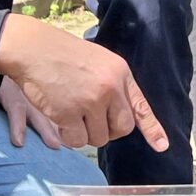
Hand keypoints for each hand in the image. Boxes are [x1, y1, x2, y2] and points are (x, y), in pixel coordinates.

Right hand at [0, 14, 168, 151]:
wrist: (32, 48)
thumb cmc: (63, 55)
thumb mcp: (99, 62)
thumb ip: (113, 86)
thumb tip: (121, 118)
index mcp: (120, 73)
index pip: (141, 106)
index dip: (152, 129)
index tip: (162, 146)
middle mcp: (110, 87)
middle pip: (122, 129)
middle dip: (108, 132)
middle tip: (90, 122)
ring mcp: (90, 100)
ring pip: (98, 138)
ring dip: (84, 133)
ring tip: (70, 111)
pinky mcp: (68, 113)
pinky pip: (76, 141)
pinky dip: (68, 136)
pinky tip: (59, 117)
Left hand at [0, 77, 64, 149]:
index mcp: (2, 82)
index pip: (15, 104)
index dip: (18, 124)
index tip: (19, 143)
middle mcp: (16, 85)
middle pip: (35, 107)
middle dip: (46, 127)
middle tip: (56, 145)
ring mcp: (22, 88)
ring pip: (42, 106)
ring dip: (53, 123)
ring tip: (65, 141)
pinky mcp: (22, 93)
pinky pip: (39, 105)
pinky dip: (51, 118)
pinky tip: (60, 129)